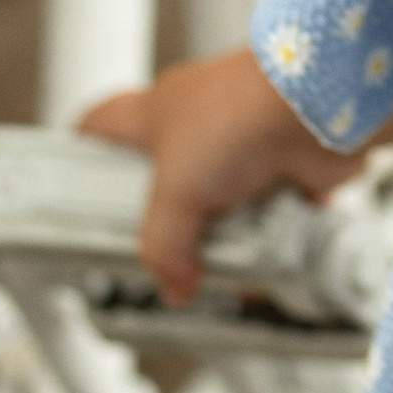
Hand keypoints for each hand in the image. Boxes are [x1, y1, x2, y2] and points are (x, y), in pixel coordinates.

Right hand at [77, 44, 346, 303]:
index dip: (82, 154)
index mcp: (154, 113)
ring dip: (227, 240)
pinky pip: (270, 218)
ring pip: (222, 210)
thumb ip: (164, 248)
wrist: (321, 107)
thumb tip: (174, 286)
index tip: (71, 191)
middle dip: (171, 228)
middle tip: (167, 259)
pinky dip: (272, 239)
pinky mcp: (286, 167)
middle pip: (165, 185)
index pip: (100, 126)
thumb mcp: (175, 193)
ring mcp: (243, 147)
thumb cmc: (243, 112)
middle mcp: (198, 126)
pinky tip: (270, 254)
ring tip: (228, 264)